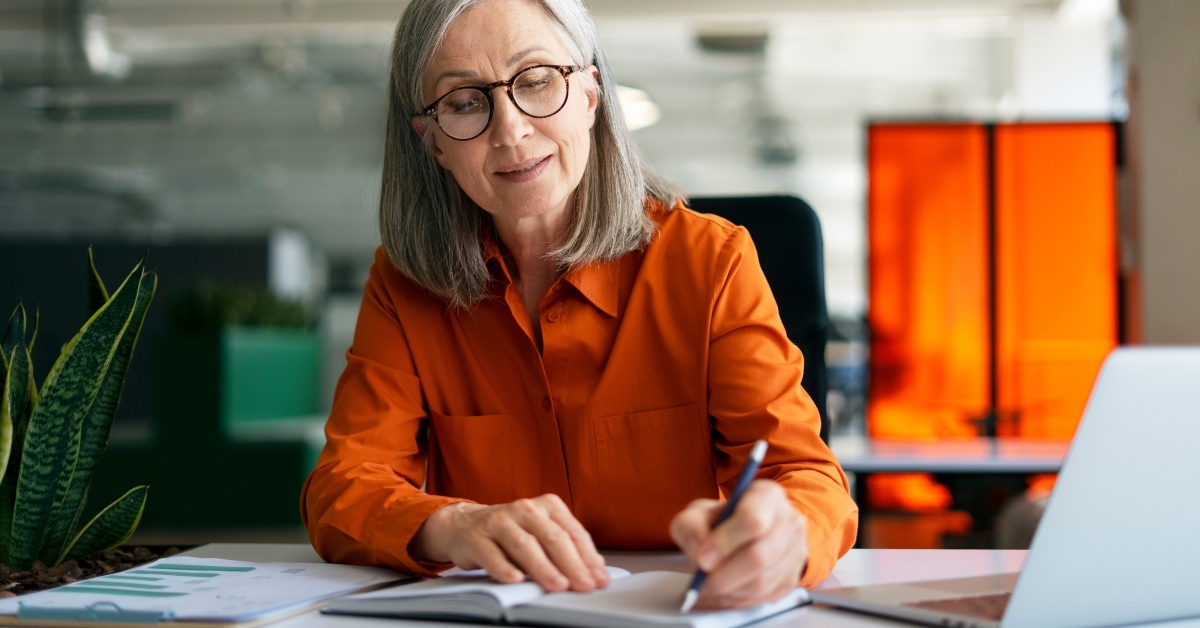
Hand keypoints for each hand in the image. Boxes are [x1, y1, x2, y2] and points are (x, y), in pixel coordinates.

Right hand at [410, 494, 608, 592]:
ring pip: (524, 545)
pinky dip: (504, 568)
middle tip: (584, 584)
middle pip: (552, 537)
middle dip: (572, 564)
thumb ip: (565, 548)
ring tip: (559, 585)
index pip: (572, 532)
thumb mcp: (540, 533)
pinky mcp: (476, 538)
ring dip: (544, 567)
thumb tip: (594, 571)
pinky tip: (516, 580)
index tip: (599, 578)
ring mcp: (499, 521)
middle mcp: (525, 508)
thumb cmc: (510, 532)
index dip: (588, 557)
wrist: (463, 525)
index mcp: (547, 505)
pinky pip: (491, 554)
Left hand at [670, 480, 807, 608]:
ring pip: (762, 582)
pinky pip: (764, 597)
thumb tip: (701, 554)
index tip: (703, 556)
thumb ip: (691, 527)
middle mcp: (789, 522)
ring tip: (711, 584)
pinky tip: (725, 590)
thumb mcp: (698, 513)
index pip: (753, 520)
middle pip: (759, 557)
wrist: (746, 533)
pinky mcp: (792, 578)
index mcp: (767, 496)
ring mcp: (795, 552)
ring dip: (730, 590)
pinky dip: (739, 599)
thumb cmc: (723, 521)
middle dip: (724, 574)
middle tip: (703, 579)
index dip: (725, 542)